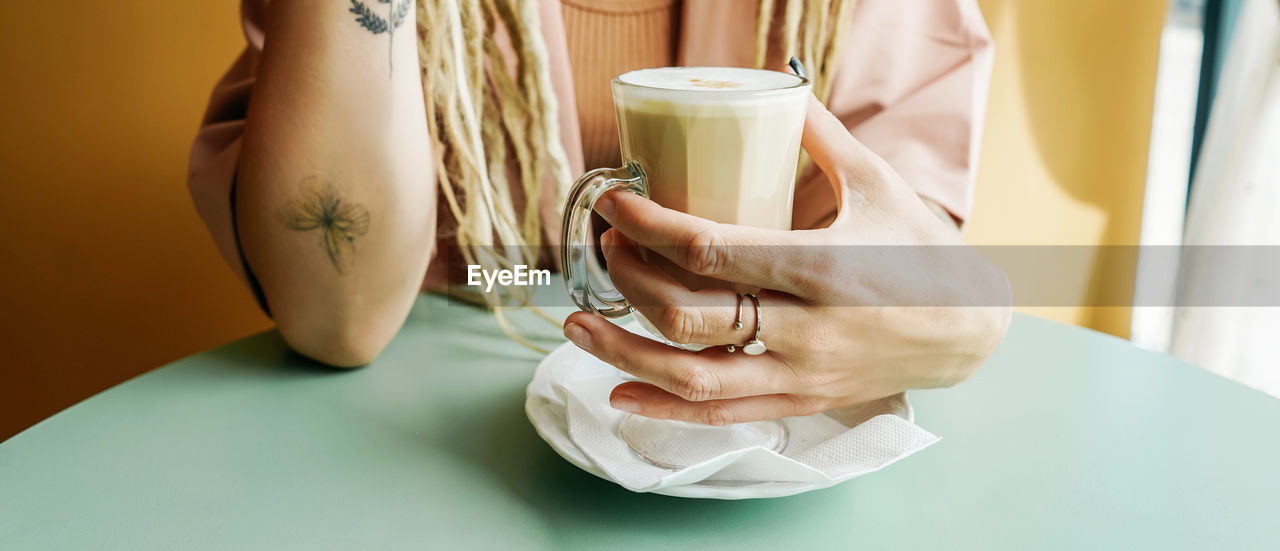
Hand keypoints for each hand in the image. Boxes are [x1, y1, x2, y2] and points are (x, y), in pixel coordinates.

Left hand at [562, 97, 1011, 424]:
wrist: (969, 332)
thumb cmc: (923, 252)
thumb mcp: (879, 184)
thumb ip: (820, 138)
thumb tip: (778, 88)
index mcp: (821, 268)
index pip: (710, 250)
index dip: (648, 227)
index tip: (614, 204)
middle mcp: (805, 329)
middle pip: (688, 314)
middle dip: (630, 280)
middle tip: (607, 250)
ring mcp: (799, 374)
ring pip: (691, 374)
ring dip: (623, 350)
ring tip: (577, 326)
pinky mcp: (798, 401)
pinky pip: (720, 414)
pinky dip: (662, 407)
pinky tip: (618, 393)